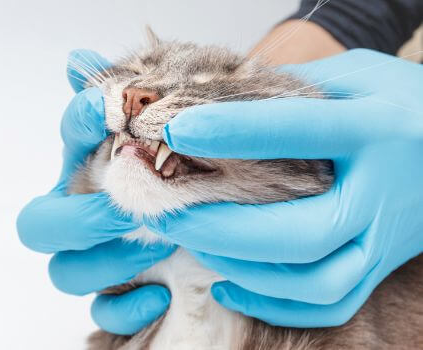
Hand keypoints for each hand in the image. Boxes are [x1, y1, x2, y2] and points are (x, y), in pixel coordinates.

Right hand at [17, 49, 174, 334]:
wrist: (204, 213)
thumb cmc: (175, 170)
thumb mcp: (159, 134)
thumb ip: (124, 99)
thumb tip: (77, 59)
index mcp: (90, 164)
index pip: (67, 140)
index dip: (80, 124)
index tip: (112, 112)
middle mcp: (80, 214)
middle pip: (38, 225)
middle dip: (81, 217)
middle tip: (128, 208)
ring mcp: (94, 258)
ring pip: (65, 273)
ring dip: (107, 262)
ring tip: (157, 247)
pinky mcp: (118, 293)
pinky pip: (103, 314)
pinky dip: (127, 308)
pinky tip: (161, 295)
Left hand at [145, 49, 422, 326]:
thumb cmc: (404, 102)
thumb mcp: (359, 76)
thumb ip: (297, 87)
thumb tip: (224, 100)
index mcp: (375, 130)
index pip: (295, 130)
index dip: (229, 131)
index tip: (175, 131)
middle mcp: (381, 195)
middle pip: (298, 232)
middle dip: (220, 227)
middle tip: (166, 209)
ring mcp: (384, 240)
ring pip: (312, 281)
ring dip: (240, 268)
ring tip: (191, 241)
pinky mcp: (379, 265)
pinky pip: (329, 305)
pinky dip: (271, 304)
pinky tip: (226, 284)